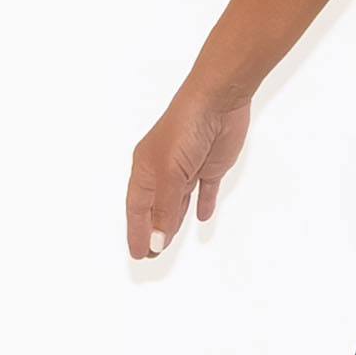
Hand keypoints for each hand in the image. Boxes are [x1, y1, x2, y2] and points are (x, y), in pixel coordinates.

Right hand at [126, 85, 251, 260]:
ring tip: (168, 241)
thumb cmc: (185, 127)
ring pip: (178, 202)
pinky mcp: (211, 165)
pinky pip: (205, 190)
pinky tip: (201, 217)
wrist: (218, 100)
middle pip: (156, 207)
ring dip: (173, 221)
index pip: (138, 208)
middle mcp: (164, 169)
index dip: (137, 231)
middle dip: (153, 230)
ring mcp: (188, 167)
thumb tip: (158, 241)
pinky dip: (203, 204)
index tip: (139, 253)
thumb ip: (165, 209)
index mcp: (146, 169)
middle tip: (151, 254)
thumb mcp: (171, 174)